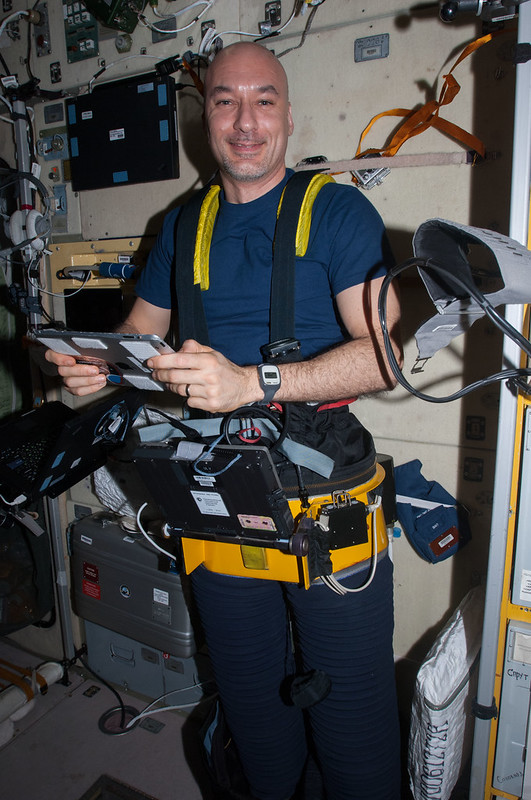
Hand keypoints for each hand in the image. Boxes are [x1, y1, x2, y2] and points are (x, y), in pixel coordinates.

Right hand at [44, 349, 107, 396]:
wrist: (98, 365)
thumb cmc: (91, 354)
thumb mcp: (88, 347)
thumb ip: (86, 346)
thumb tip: (95, 346)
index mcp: (61, 353)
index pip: (51, 355)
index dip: (60, 359)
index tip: (72, 361)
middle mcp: (62, 367)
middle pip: (63, 371)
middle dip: (82, 371)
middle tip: (95, 370)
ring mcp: (66, 378)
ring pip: (70, 382)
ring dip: (88, 381)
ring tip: (100, 378)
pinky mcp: (72, 388)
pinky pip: (78, 391)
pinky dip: (90, 388)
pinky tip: (99, 383)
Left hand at [147, 339, 261, 412]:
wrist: (244, 386)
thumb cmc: (226, 370)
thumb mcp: (212, 353)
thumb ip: (194, 348)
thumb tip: (177, 349)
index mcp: (208, 361)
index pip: (178, 360)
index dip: (161, 361)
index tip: (152, 362)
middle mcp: (208, 376)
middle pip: (175, 377)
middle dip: (161, 375)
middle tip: (156, 374)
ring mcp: (209, 392)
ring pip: (179, 390)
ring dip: (172, 387)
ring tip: (173, 383)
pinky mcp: (210, 404)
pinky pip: (189, 401)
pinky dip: (187, 397)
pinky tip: (192, 392)